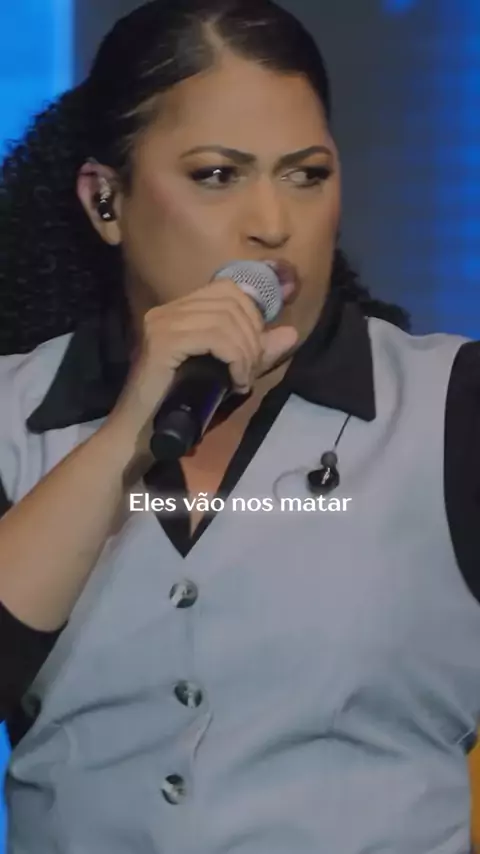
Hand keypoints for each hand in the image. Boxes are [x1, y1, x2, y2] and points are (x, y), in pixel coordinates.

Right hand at [105, 277, 297, 454]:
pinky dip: (235, 358)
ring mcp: (162, 323)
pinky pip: (215, 337)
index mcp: (178, 310)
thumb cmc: (178, 406)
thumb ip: (256, 353)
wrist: (140, 434)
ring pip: (225, 319)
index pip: (227, 288)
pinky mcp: (162, 342)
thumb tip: (291, 333)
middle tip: (250, 370)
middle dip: (252, 336)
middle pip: (230, 300)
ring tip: (243, 379)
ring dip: (245, 351)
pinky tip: (236, 381)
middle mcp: (167, 310)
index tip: (254, 350)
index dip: (252, 314)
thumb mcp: (226, 373)